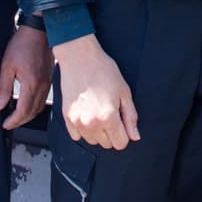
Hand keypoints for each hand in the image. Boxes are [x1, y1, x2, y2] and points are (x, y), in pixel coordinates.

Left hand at [0, 25, 52, 130]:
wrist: (39, 30)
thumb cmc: (23, 44)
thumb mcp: (7, 66)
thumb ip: (3, 88)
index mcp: (32, 84)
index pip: (23, 112)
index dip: (13, 121)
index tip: (5, 124)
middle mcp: (42, 86)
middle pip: (33, 112)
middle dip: (20, 121)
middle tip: (9, 122)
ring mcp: (48, 82)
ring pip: (39, 106)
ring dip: (28, 114)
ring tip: (16, 115)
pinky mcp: (49, 78)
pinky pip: (43, 98)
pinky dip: (34, 105)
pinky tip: (26, 101)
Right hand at [53, 34, 139, 149]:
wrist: (79, 57)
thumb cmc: (103, 70)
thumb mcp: (124, 91)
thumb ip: (131, 117)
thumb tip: (135, 136)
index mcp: (108, 117)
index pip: (120, 144)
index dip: (124, 133)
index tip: (122, 121)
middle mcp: (91, 124)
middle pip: (107, 144)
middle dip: (111, 132)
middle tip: (110, 111)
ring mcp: (77, 122)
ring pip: (92, 141)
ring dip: (98, 132)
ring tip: (98, 110)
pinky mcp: (66, 118)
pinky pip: (77, 136)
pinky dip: (83, 129)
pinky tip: (87, 113)